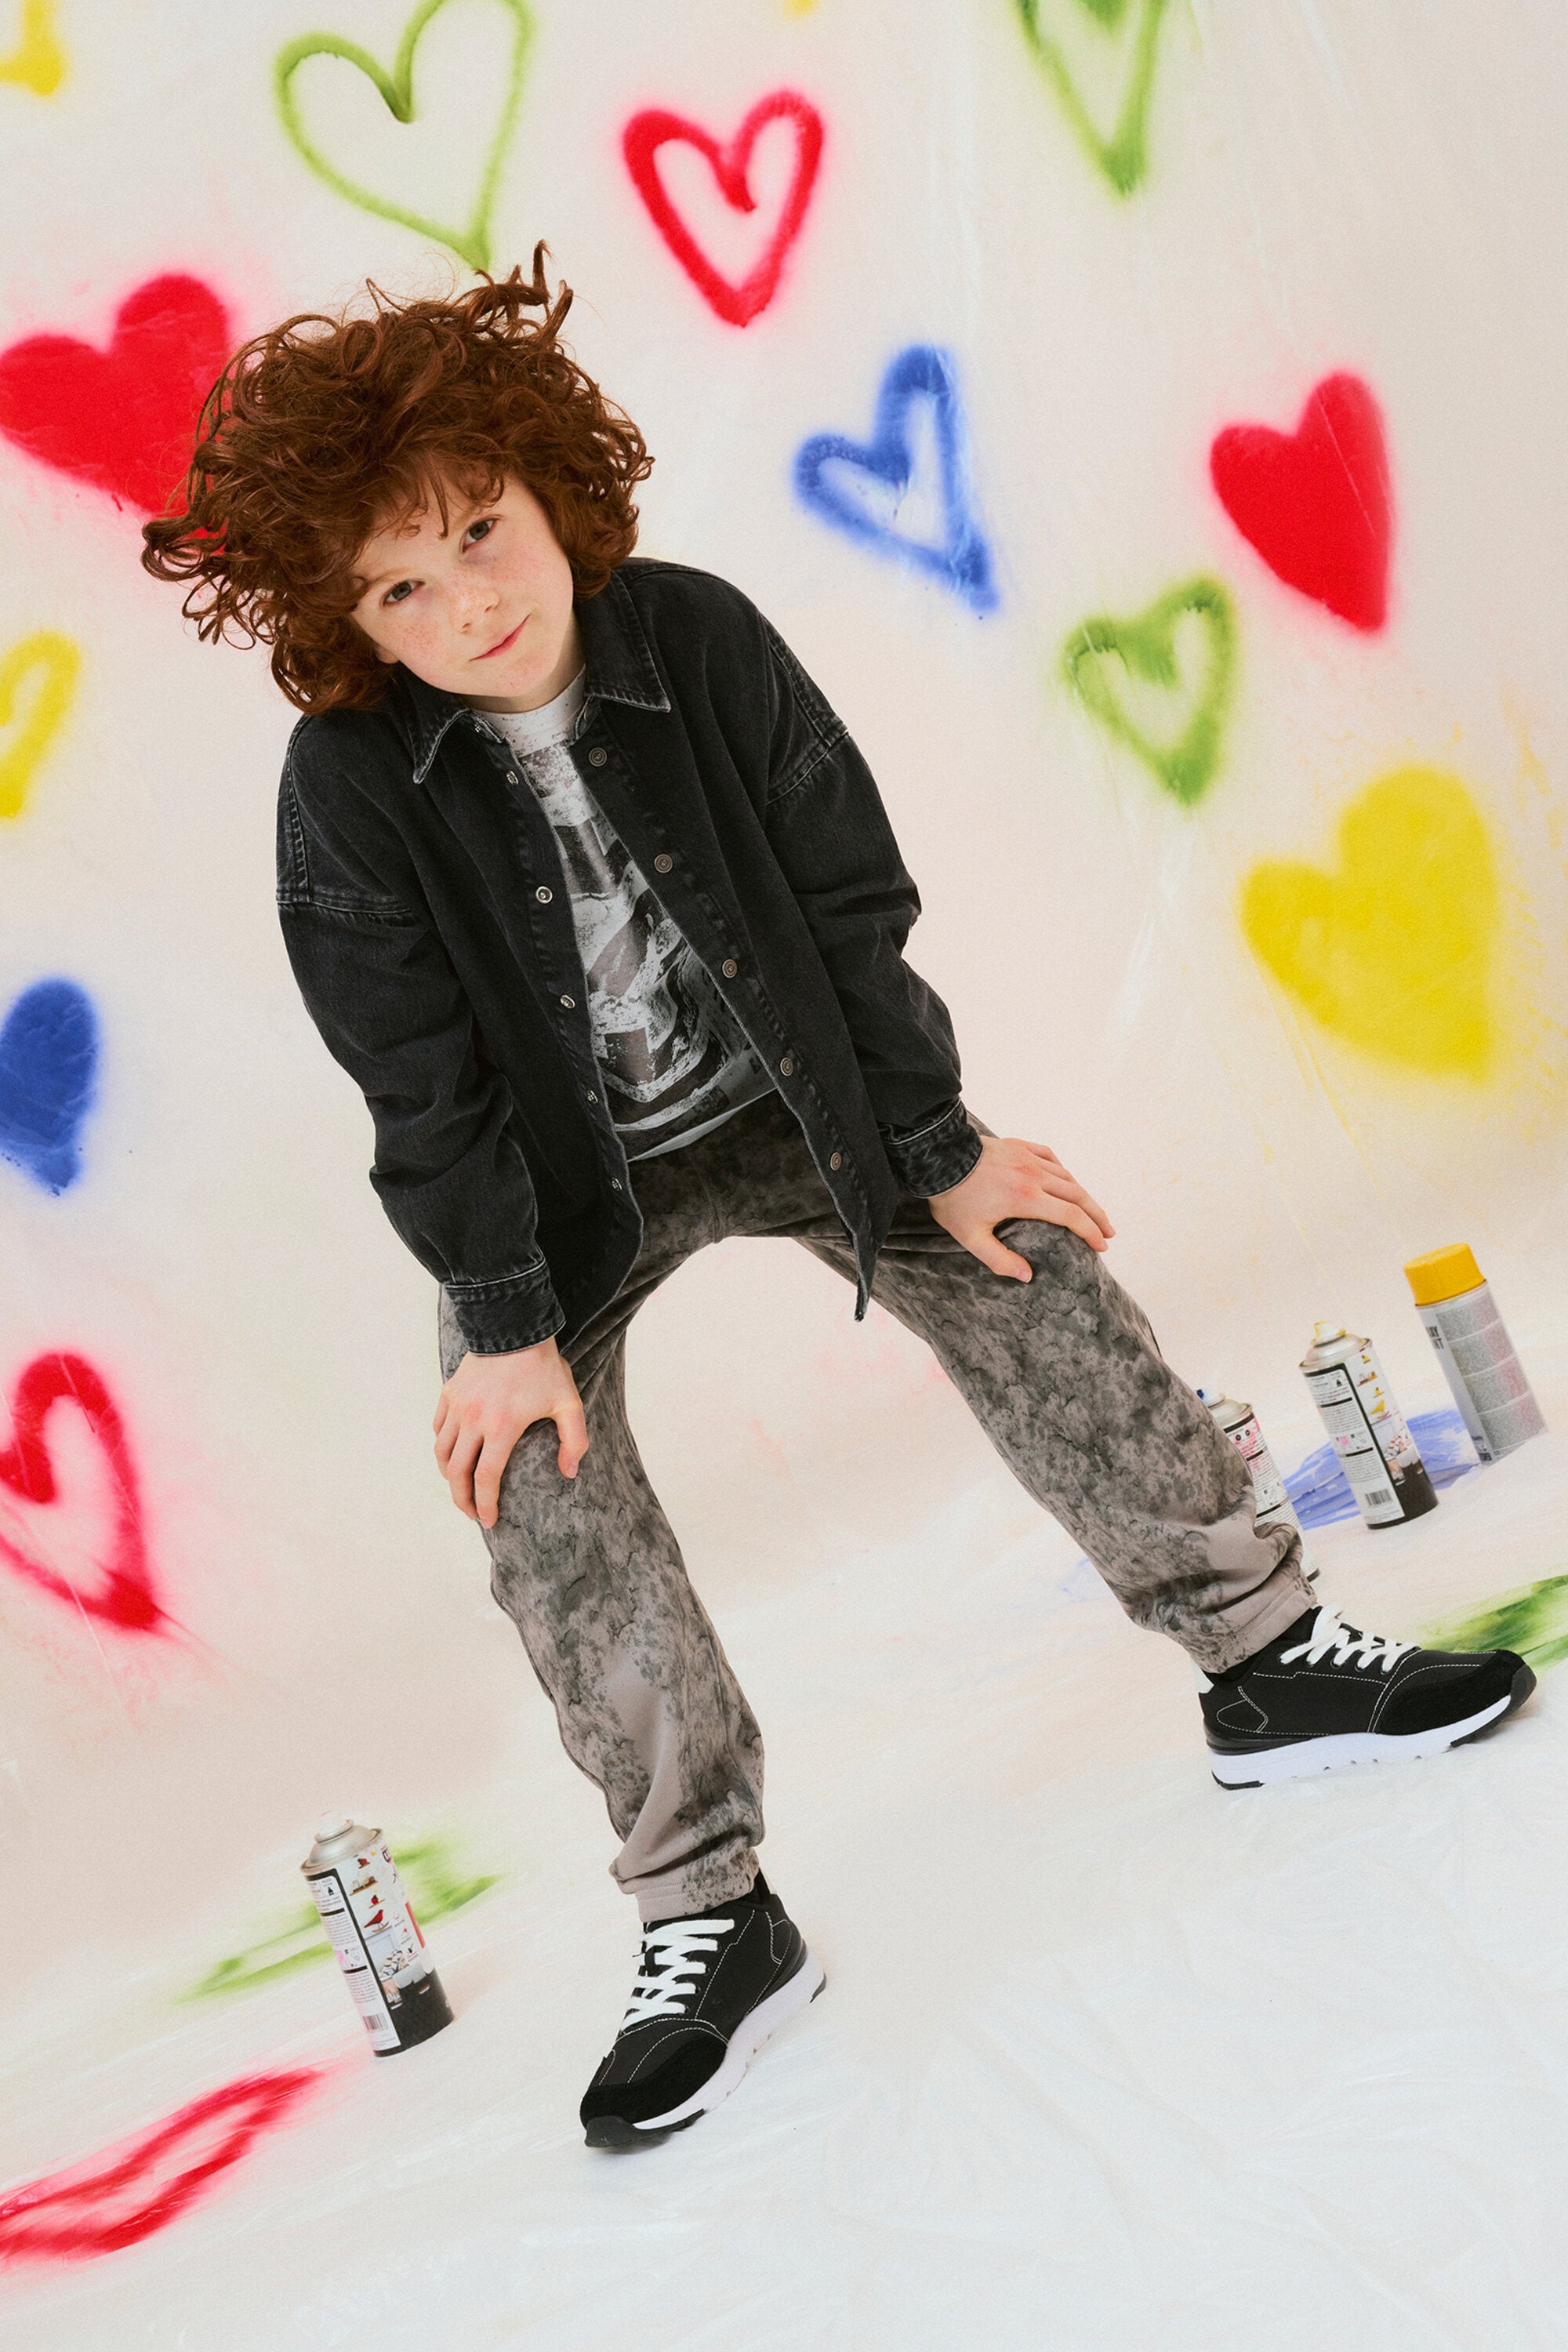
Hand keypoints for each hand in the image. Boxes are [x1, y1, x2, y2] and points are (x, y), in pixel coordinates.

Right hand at [432, 1337, 587, 1527]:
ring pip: (441, 1453)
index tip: (489, 1520)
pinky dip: (442, 1449)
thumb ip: (575, 1441)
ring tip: (460, 1490)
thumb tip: (569, 1473)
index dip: (485, 1504)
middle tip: (471, 1514)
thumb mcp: (569, 1403)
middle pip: (457, 1473)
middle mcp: (473, 1420)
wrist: (514, 1327)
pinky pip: (438, 1429)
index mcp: (502, 1427)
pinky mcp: (449, 1393)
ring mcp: (457, 1406)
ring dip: (448, 1477)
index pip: (486, 1479)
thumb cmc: (544, 1367)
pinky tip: (453, 1457)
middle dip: (462, 1500)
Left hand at [926, 1134, 1113, 1281]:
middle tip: (1109, 1233)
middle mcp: (1034, 1175)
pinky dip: (1062, 1171)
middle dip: (1097, 1215)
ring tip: (1091, 1211)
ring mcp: (1027, 1158)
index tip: (1102, 1246)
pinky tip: (1065, 1180)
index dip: (1090, 1232)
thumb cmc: (952, 1200)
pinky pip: (1050, 1157)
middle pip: (1078, 1195)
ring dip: (1083, 1195)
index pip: (1071, 1216)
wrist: (937, 1158)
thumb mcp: (971, 1237)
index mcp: (1026, 1198)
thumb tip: (1027, 1277)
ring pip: (1066, 1176)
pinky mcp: (1018, 1146)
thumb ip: (999, 1259)